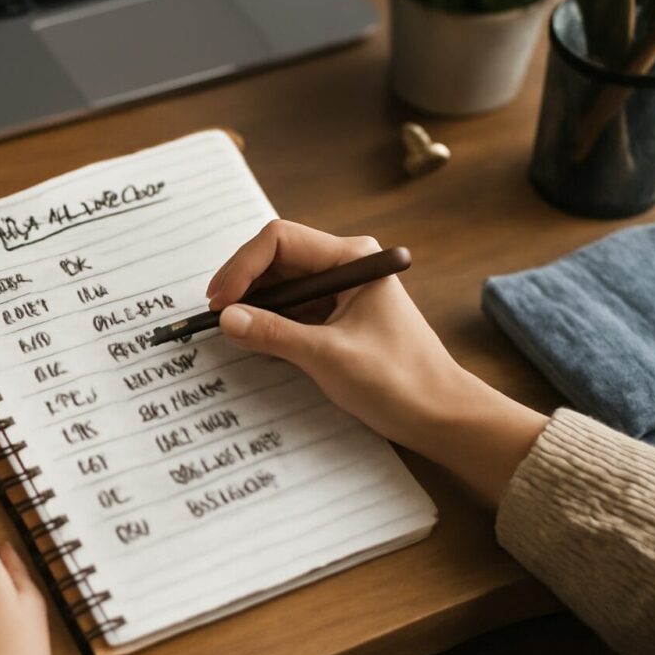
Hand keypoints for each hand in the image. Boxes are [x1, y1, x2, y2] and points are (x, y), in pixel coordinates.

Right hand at [206, 220, 546, 503]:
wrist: (440, 414)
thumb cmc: (399, 381)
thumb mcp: (328, 356)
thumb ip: (274, 334)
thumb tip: (227, 318)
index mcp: (352, 259)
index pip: (280, 240)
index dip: (243, 266)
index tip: (221, 301)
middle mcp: (345, 266)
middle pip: (277, 258)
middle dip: (243, 282)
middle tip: (215, 315)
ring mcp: (340, 291)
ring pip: (281, 284)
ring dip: (253, 302)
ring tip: (229, 328)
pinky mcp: (336, 316)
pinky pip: (291, 308)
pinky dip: (268, 320)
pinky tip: (253, 338)